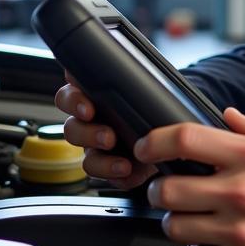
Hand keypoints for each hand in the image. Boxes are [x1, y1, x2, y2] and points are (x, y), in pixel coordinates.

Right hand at [55, 75, 156, 189]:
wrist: (174, 132)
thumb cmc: (156, 107)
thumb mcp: (147, 88)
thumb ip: (132, 79)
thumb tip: (128, 68)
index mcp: (94, 99)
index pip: (70, 96)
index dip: (73, 101)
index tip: (88, 107)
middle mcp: (92, 125)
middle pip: (72, 129)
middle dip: (88, 134)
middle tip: (108, 136)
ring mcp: (99, 150)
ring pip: (86, 158)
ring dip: (103, 162)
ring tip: (122, 162)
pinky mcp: (111, 170)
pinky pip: (105, 177)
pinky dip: (116, 175)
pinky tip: (130, 171)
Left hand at [136, 108, 244, 245]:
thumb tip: (227, 115)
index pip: (185, 139)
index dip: (155, 142)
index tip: (147, 148)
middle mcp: (242, 192)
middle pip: (168, 189)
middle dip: (162, 190)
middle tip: (171, 191)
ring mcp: (240, 231)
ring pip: (175, 227)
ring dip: (179, 222)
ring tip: (196, 220)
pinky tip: (216, 244)